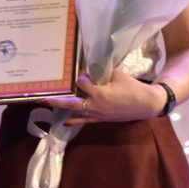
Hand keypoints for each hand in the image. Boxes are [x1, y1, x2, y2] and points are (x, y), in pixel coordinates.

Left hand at [46, 69, 164, 125]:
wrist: (146, 104)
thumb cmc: (132, 87)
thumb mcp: (117, 74)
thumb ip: (102, 71)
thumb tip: (90, 65)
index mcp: (99, 93)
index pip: (81, 82)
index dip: (79, 76)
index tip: (76, 70)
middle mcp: (95, 105)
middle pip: (71, 101)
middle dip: (57, 98)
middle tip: (43, 96)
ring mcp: (97, 113)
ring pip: (75, 111)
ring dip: (61, 107)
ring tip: (47, 104)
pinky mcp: (100, 119)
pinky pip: (84, 120)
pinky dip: (74, 121)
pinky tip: (64, 122)